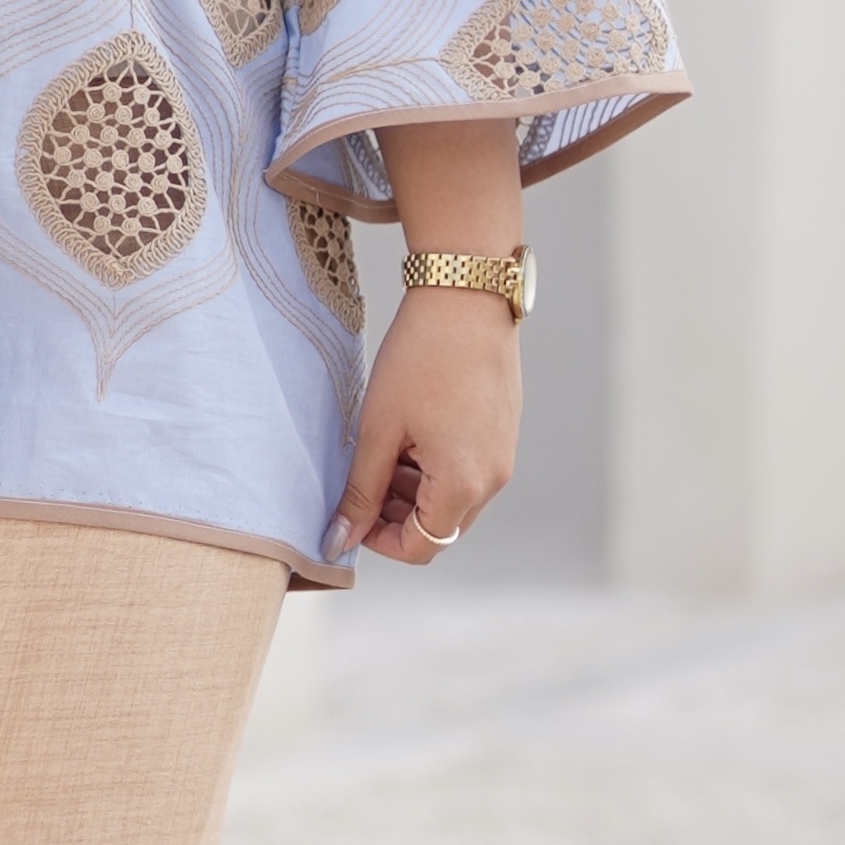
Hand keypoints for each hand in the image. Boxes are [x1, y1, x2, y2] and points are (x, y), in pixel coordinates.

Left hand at [322, 286, 519, 565]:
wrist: (466, 296)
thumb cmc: (421, 357)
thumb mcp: (379, 429)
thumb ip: (361, 492)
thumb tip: (340, 538)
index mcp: (464, 483)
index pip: (421, 547)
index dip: (379, 540)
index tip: (351, 515)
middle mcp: (493, 478)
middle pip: (439, 528)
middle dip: (396, 515)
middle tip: (361, 480)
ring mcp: (503, 456)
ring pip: (452, 501)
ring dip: (414, 492)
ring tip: (383, 449)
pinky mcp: (503, 435)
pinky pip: (468, 472)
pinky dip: (435, 469)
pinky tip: (409, 434)